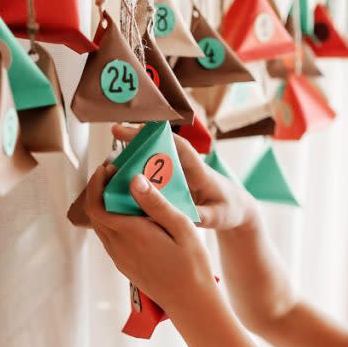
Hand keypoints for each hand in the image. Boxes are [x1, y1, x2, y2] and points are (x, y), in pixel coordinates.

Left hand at [84, 162, 221, 318]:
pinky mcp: (124, 264)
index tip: (108, 167)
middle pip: (95, 212)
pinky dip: (114, 219)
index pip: (97, 206)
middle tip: (118, 172)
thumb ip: (156, 203)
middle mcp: (119, 247)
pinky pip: (110, 237)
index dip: (96, 184)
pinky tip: (133, 213)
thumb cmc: (192, 265)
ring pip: (101, 225)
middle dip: (101, 189)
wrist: (191, 302)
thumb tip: (135, 180)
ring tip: (127, 189)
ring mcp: (119, 258)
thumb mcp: (182, 227)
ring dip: (106, 204)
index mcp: (132, 235)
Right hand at [111, 123, 256, 230]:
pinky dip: (138, 173)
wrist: (237, 210)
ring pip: (154, 160)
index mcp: (200, 170)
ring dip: (134, 156)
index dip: (160, 136)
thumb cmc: (230, 209)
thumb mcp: (219, 217)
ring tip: (110, 159)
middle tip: (115, 132)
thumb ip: (201, 216)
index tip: (139, 129)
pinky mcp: (174, 183)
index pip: (180, 146)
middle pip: (161, 147)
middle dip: (139, 138)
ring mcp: (179, 174)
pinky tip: (120, 179)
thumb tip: (180, 217)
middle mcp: (187, 167)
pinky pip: (154, 174)